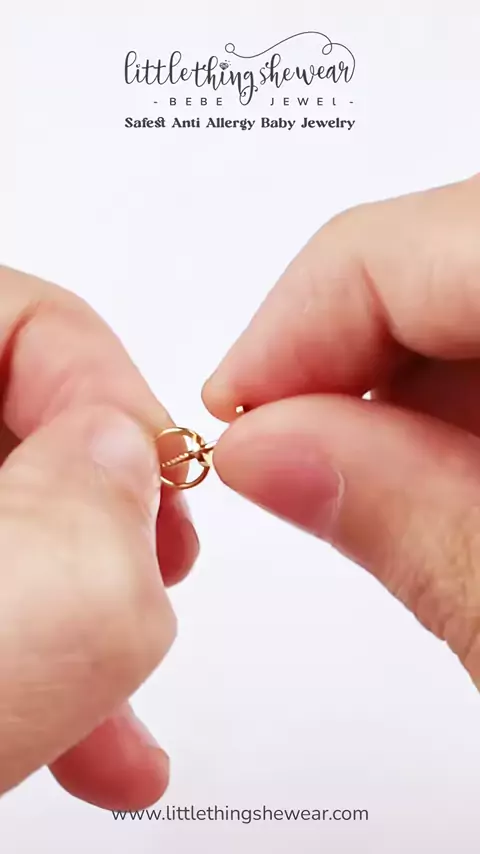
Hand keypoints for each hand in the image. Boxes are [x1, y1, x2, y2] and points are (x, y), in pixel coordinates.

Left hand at [0, 267, 198, 808]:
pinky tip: (91, 738)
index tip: (162, 487)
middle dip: (116, 509)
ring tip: (130, 706)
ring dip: (92, 610)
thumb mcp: (12, 618)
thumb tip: (124, 463)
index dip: (109, 391)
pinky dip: (41, 662)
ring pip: (10, 527)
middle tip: (161, 572)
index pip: (16, 315)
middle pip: (22, 421)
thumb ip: (91, 521)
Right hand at [203, 173, 479, 686]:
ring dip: (401, 390)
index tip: (233, 409)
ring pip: (468, 294)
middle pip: (443, 255)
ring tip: (372, 486)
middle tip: (288, 457)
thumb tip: (270, 449)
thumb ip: (410, 525)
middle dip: (344, 358)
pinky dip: (455, 404)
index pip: (415, 247)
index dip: (298, 322)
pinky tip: (445, 476)